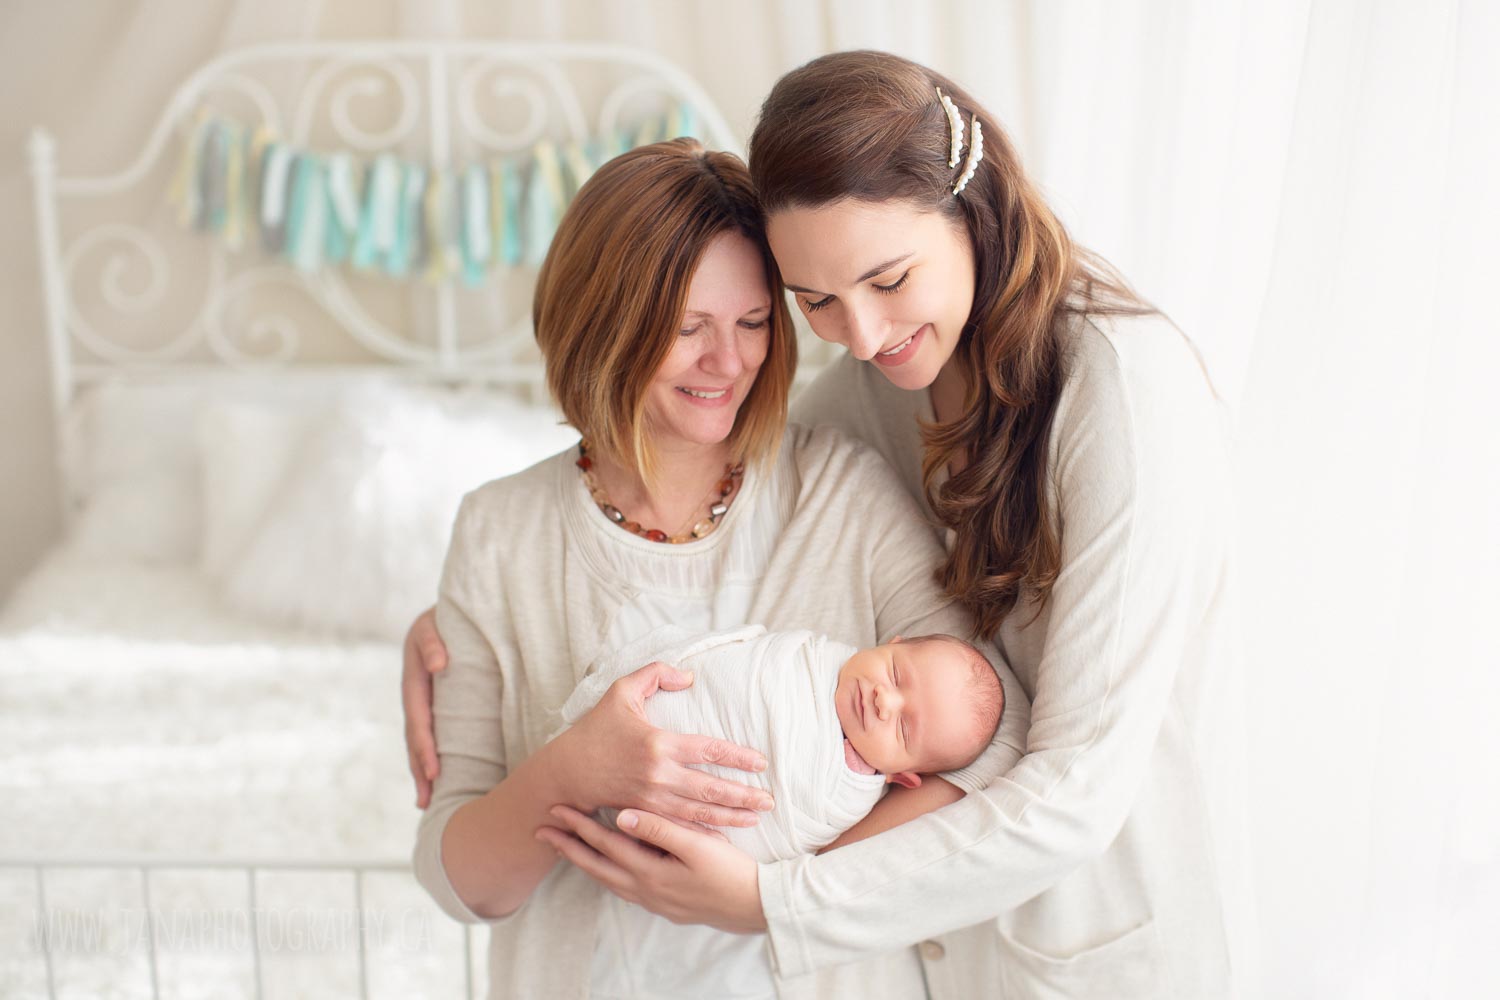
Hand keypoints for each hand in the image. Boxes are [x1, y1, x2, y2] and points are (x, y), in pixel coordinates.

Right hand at [401, 606, 448, 808]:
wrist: (449, 614)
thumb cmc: (444, 618)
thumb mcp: (432, 624)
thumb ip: (432, 641)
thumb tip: (440, 665)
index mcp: (415, 680)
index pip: (419, 720)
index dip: (424, 747)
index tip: (434, 771)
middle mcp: (417, 696)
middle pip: (415, 739)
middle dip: (420, 770)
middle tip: (427, 800)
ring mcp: (426, 702)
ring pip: (421, 741)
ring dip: (422, 771)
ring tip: (427, 802)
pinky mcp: (438, 705)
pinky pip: (434, 734)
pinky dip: (433, 757)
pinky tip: (438, 781)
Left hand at [538, 805, 765, 933]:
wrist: (754, 907)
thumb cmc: (730, 872)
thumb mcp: (698, 846)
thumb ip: (660, 830)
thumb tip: (623, 816)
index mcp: (649, 873)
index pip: (605, 844)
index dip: (579, 826)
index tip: (556, 810)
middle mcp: (644, 890)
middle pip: (597, 866)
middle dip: (569, 846)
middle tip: (542, 831)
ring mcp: (653, 900)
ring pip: (607, 878)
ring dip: (584, 860)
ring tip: (566, 847)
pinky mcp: (664, 904)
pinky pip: (622, 885)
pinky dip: (607, 872)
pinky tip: (608, 866)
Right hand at [555, 661, 773, 828]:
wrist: (567, 770)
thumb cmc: (597, 728)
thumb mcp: (622, 691)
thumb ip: (655, 674)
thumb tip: (689, 675)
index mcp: (659, 743)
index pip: (709, 749)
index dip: (738, 756)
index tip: (760, 762)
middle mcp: (659, 774)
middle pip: (711, 788)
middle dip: (743, 795)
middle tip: (770, 800)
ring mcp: (652, 800)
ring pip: (700, 812)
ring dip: (730, 816)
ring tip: (756, 817)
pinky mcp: (644, 815)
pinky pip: (680, 827)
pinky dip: (703, 833)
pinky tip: (724, 836)